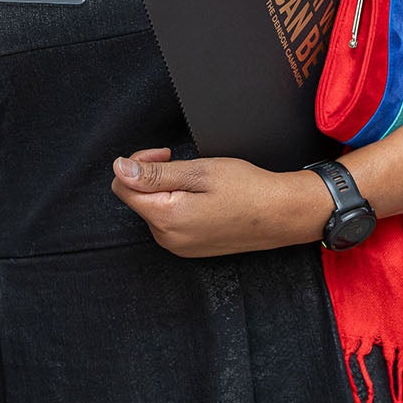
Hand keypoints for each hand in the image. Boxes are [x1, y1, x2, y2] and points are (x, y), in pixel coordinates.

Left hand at [110, 148, 324, 257]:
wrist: (282, 215)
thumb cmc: (247, 190)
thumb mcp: (198, 172)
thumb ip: (154, 173)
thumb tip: (120, 168)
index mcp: (166, 219)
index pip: (123, 187)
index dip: (138, 163)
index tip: (164, 154)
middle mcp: (167, 238)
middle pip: (138, 199)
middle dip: (153, 176)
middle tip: (184, 164)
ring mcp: (179, 246)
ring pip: (154, 209)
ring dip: (167, 189)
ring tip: (199, 183)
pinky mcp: (190, 248)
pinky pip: (170, 221)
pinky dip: (178, 204)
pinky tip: (203, 198)